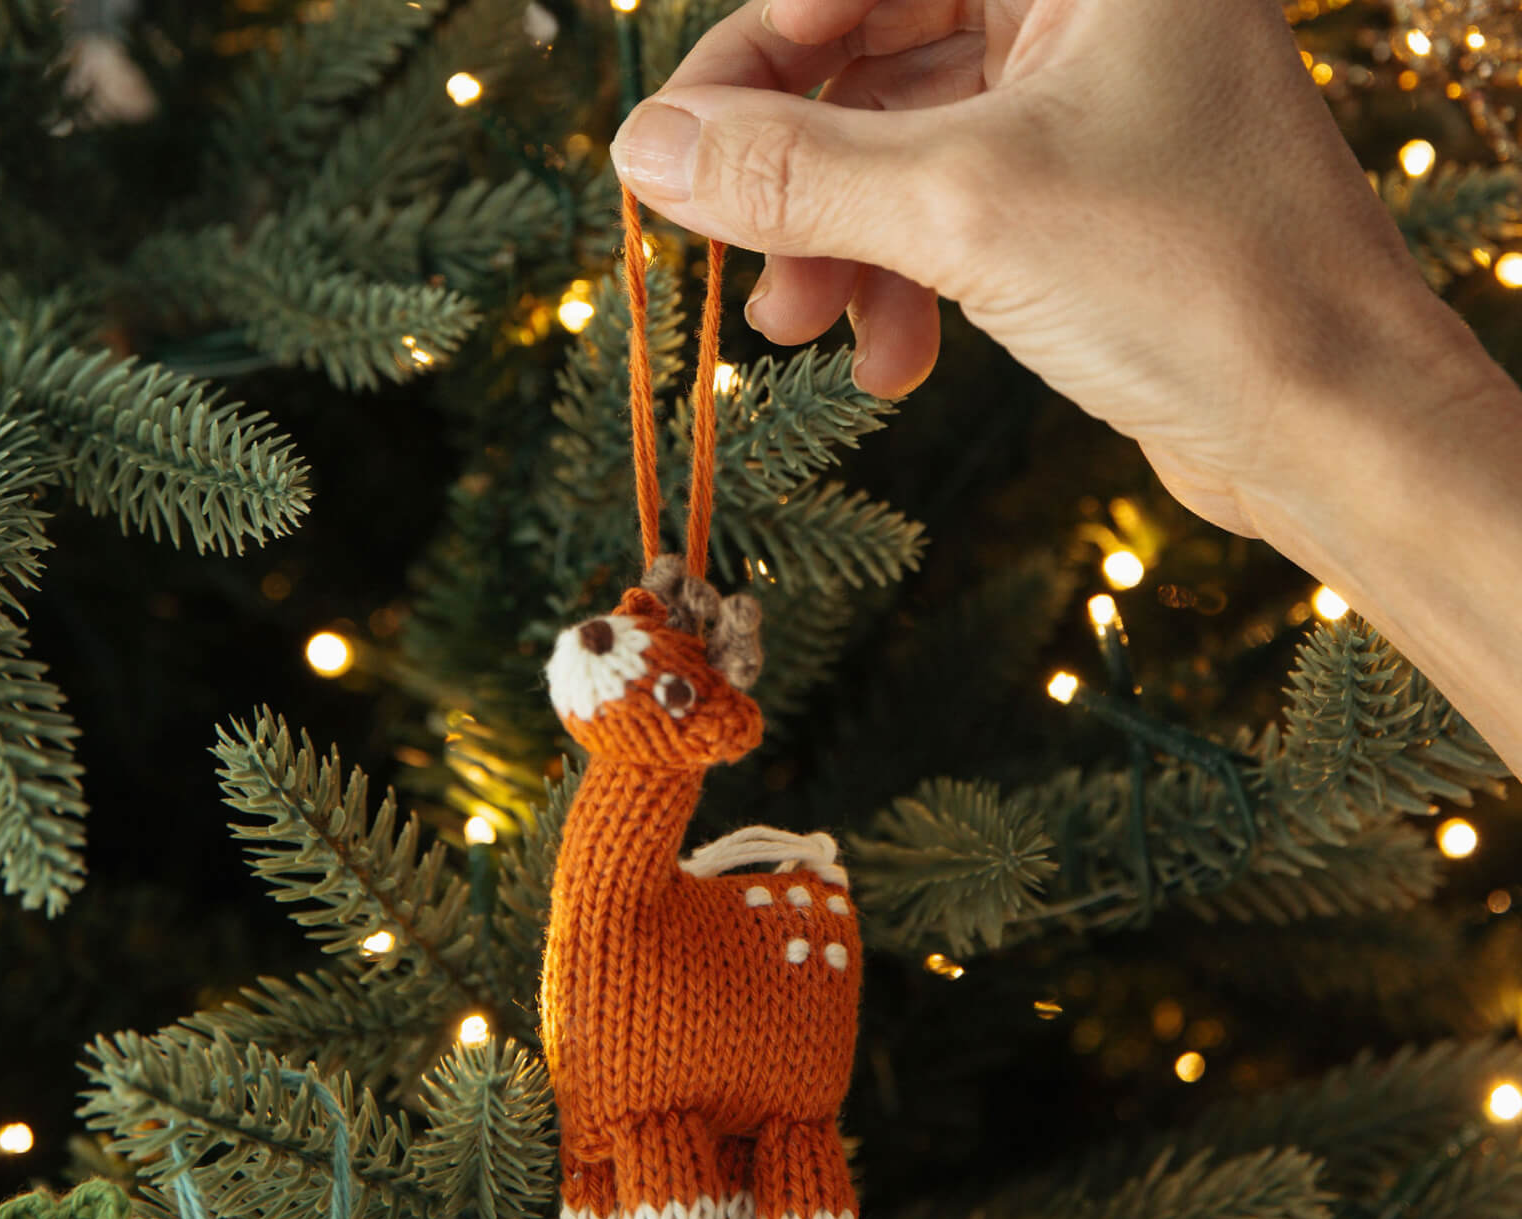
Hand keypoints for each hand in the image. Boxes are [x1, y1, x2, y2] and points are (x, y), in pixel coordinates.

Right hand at [608, 0, 1466, 541]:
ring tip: (802, 335)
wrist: (1327, 423)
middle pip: (867, 59)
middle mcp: (1080, 8)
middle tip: (735, 263)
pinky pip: (945, 217)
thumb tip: (646, 151)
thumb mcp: (965, 210)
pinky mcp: (1078, 200)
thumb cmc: (1193, 281)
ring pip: (898, 151)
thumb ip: (796, 170)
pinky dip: (899, 285)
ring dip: (836, 247)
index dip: (747, 63)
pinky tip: (891, 362)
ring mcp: (1081, 105)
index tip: (672, 164)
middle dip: (793, 175)